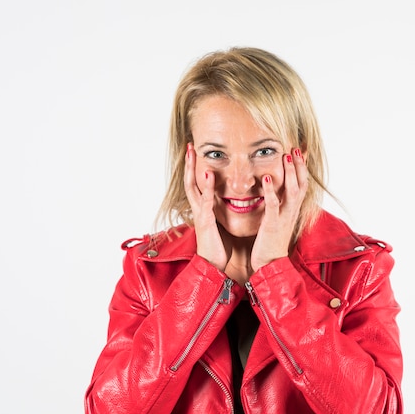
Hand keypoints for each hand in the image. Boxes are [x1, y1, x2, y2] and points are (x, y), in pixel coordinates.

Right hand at [184, 144, 228, 271]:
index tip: (195, 153)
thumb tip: (225, 200)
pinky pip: (206, 202)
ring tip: (194, 155)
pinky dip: (207, 189)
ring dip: (194, 171)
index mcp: (202, 209)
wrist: (213, 266)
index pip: (196, 184)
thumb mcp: (218, 224)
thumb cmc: (218, 246)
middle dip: (190, 164)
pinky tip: (208, 176)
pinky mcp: (206, 222)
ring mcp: (200, 215)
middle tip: (190, 147)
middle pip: (190, 182)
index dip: (195, 169)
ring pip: (194, 189)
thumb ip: (219, 211)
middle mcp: (198, 209)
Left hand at [250, 148, 307, 272]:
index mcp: (292, 210)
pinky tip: (266, 177)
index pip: (302, 185)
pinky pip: (273, 204)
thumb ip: (279, 207)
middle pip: (301, 184)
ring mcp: (283, 217)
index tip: (301, 152)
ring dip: (290, 172)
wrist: (270, 266)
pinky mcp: (272, 224)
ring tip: (286, 155)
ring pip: (292, 191)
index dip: (302, 168)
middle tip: (296, 148)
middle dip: (299, 165)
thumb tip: (277, 193)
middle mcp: (291, 212)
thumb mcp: (278, 221)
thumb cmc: (271, 243)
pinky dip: (271, 190)